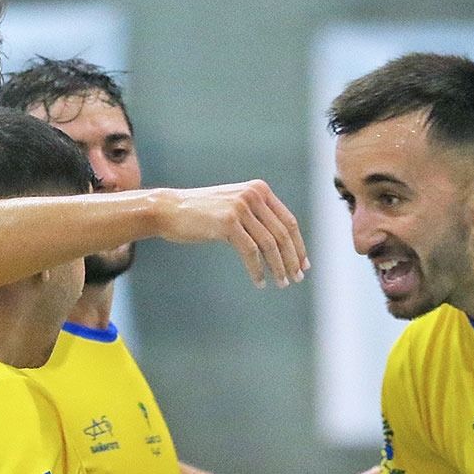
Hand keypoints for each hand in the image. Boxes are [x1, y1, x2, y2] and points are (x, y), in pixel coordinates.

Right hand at [156, 181, 307, 288]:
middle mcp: (253, 194)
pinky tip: (260, 282)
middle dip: (292, 259)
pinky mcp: (228, 222)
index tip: (304, 265)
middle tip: (296, 279)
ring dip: (278, 267)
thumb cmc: (202, 214)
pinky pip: (251, 251)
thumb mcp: (235, 208)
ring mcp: (240, 206)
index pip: (288, 221)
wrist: (170, 210)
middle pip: (282, 233)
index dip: (298, 245)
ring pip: (269, 244)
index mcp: (259, 190)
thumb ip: (257, 218)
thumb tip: (282, 246)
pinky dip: (257, 270)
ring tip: (281, 283)